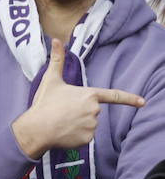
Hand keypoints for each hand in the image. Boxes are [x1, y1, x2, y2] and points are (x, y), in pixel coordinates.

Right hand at [12, 38, 144, 158]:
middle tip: (62, 111)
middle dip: (80, 112)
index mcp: (89, 94)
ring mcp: (92, 125)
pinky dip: (75, 135)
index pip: (113, 96)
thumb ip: (57, 60)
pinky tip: (63, 133)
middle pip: (92, 111)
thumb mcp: (51, 80)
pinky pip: (84, 136)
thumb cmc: (44, 103)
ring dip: (77, 124)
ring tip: (61, 122)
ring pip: (88, 124)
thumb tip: (56, 39)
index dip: (129, 99)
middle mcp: (94, 110)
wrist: (36, 128)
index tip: (142, 102)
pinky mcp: (87, 138)